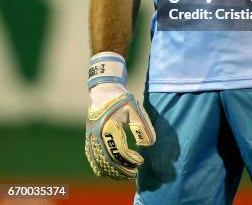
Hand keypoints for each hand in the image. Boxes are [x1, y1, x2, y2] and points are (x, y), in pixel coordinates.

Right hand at [85, 53, 155, 179]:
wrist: (104, 91)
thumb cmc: (121, 99)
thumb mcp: (135, 108)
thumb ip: (143, 125)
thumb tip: (149, 144)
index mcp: (108, 127)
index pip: (119, 151)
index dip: (130, 159)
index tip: (140, 161)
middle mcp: (96, 134)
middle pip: (107, 161)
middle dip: (121, 170)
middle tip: (133, 174)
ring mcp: (90, 137)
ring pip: (98, 162)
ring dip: (111, 171)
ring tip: (124, 175)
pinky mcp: (89, 138)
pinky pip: (91, 157)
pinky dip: (99, 167)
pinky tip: (109, 171)